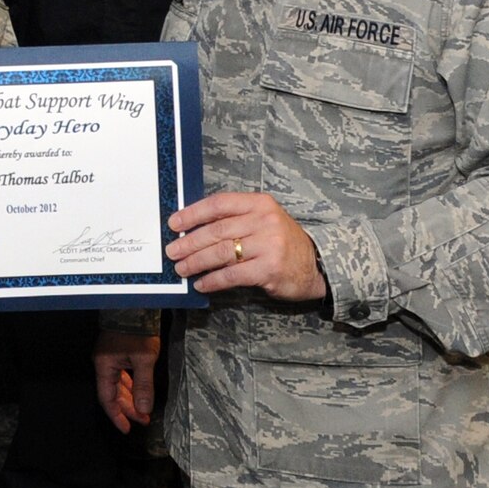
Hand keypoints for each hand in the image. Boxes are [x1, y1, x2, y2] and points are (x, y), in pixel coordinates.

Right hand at [92, 330, 158, 433]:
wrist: (135, 305)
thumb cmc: (137, 330)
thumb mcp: (144, 359)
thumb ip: (143, 386)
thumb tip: (143, 409)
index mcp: (104, 366)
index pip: (108, 398)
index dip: (117, 416)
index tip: (127, 429)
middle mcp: (104, 363)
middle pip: (113, 393)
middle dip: (128, 408)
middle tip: (143, 419)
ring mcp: (110, 356)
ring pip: (118, 384)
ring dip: (131, 397)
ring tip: (144, 409)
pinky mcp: (118, 350)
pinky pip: (122, 374)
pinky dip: (131, 385)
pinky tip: (140, 390)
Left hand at [167, 192, 323, 301]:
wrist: (316, 265)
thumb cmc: (281, 242)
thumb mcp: (263, 221)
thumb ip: (234, 220)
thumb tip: (192, 230)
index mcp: (260, 203)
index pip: (219, 204)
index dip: (193, 213)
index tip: (174, 224)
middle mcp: (265, 221)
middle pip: (217, 230)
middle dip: (190, 242)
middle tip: (172, 251)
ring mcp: (269, 245)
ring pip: (222, 252)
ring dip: (197, 262)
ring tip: (182, 268)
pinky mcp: (269, 269)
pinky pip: (232, 274)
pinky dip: (213, 280)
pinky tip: (202, 284)